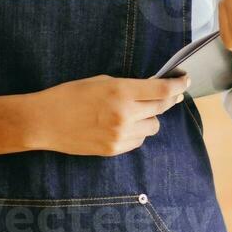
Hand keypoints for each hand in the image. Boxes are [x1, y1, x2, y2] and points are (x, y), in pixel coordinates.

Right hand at [27, 74, 189, 155]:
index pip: (162, 91)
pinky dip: (136, 132)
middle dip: (168, 100)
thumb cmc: (71, 95)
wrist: (46, 121)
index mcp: (121, 92)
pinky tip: (123, 125)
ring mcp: (120, 135)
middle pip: (161, 108)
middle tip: (171, 94)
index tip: (185, 81)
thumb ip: (128, 86)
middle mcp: (124, 115)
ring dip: (149, 118)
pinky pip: (138, 140)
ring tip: (134, 112)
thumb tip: (151, 89)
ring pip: (153, 127)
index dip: (178, 85)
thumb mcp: (102, 81)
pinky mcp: (114, 150)